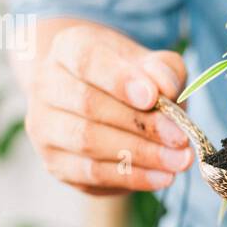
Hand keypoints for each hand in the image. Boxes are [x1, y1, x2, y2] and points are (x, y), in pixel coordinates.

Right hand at [24, 23, 192, 194]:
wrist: (99, 101)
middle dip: (141, 125)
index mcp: (67, 49)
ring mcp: (45, 127)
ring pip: (89, 142)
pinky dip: (131, 177)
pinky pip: (91, 174)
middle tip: (181, 138)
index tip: (153, 97)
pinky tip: (162, 177)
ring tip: (179, 161)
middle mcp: (46, 85)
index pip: (87, 60)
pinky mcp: (55, 163)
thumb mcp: (150, 63)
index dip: (120, 80)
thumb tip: (165, 87)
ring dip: (140, 155)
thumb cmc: (130, 78)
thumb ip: (162, 69)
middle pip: (89, 105)